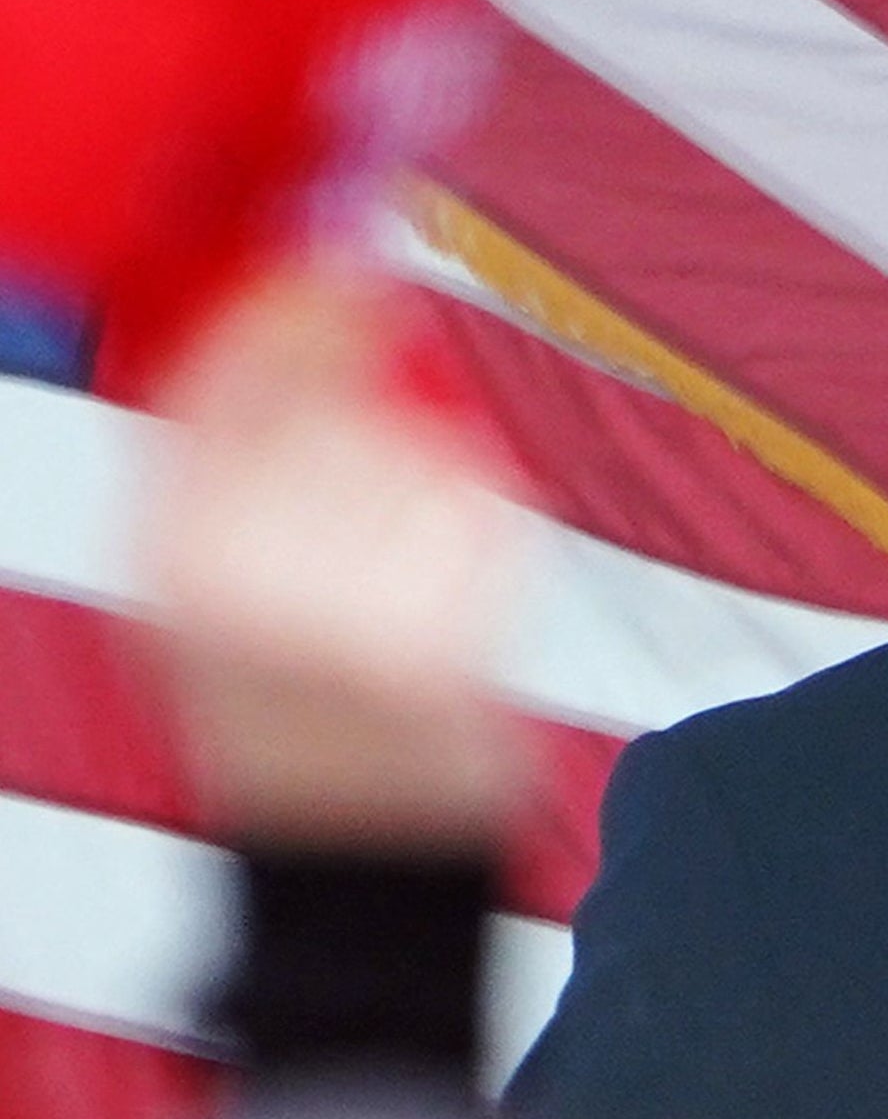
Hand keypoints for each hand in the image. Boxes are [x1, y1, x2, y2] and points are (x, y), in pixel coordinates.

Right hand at [140, 262, 525, 851]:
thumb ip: (228, 459)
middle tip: (387, 437)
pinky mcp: (442, 650)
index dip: (292, 304)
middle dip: (379, 403)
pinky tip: (450, 595)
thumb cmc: (284, 710)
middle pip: (341, 402)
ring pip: (426, 456)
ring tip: (400, 568)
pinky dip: (487, 534)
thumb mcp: (201, 585)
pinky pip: (488, 518)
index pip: (223, 372)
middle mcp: (246, 577)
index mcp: (168, 553)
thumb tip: (303, 302)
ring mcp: (347, 616)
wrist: (352, 853)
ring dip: (434, 483)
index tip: (338, 264)